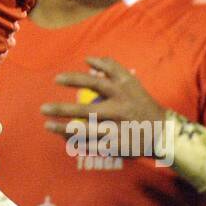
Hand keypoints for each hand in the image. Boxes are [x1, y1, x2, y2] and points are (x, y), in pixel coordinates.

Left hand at [40, 55, 167, 147]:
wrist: (162, 131)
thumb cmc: (141, 102)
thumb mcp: (131, 81)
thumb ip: (112, 67)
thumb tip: (88, 59)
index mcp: (122, 92)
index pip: (95, 83)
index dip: (75, 80)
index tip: (56, 79)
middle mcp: (119, 110)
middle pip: (87, 111)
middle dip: (63, 110)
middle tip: (43, 108)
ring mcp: (118, 129)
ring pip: (87, 131)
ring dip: (65, 129)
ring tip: (47, 125)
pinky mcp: (117, 145)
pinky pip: (93, 145)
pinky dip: (77, 142)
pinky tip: (63, 138)